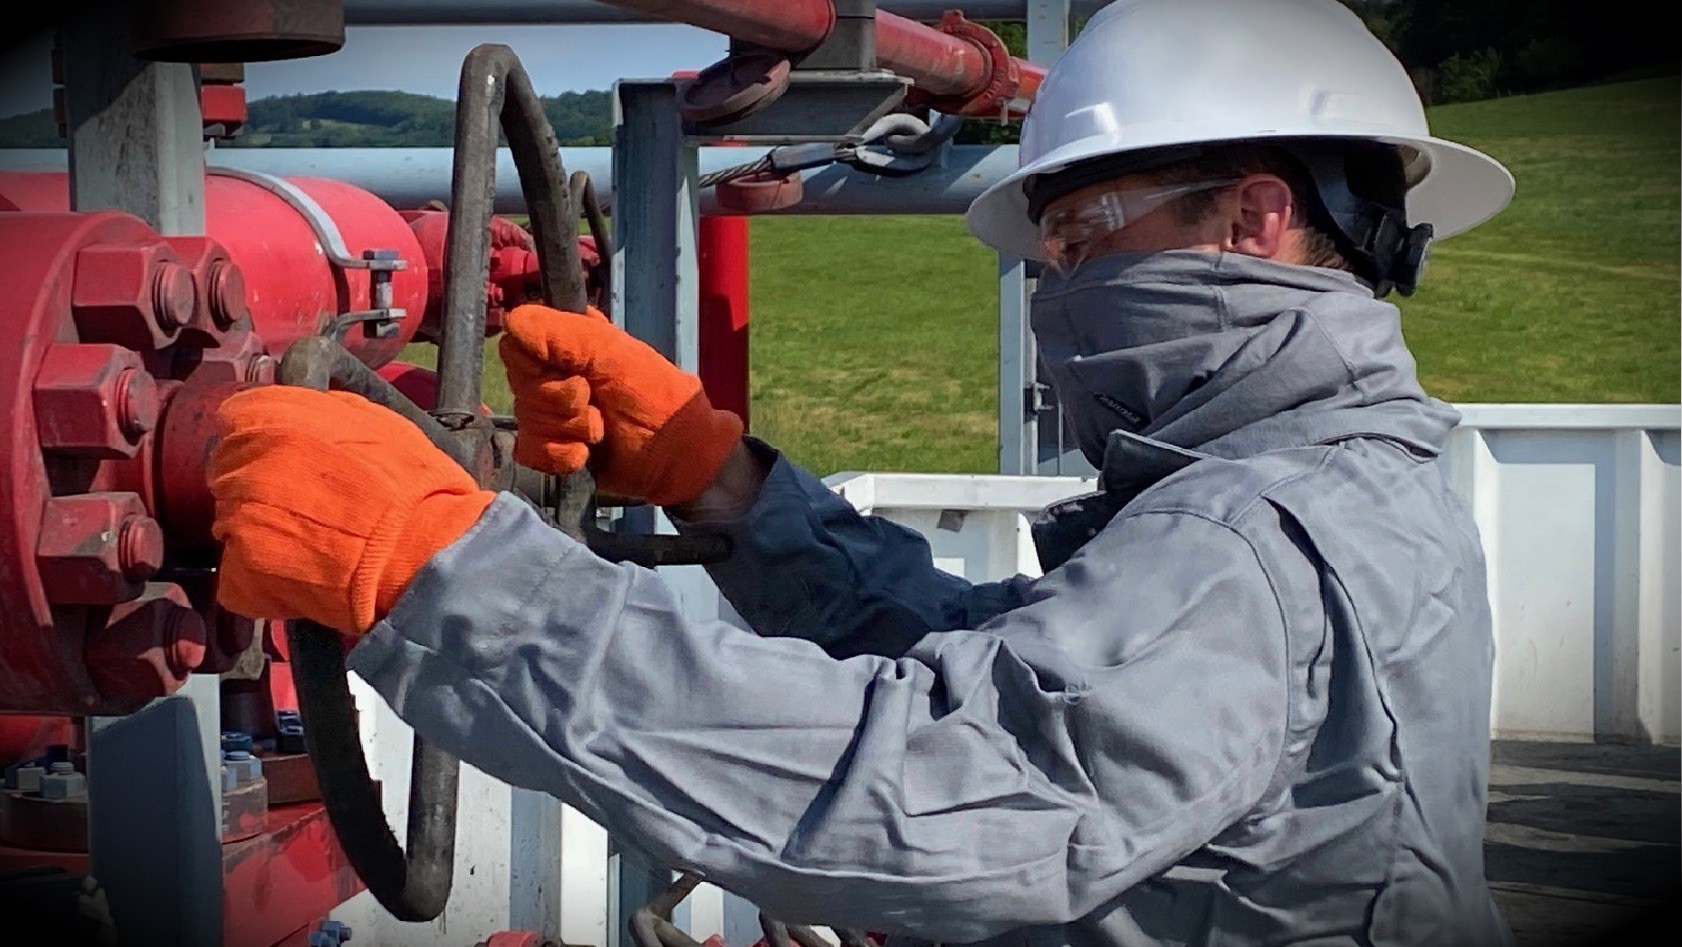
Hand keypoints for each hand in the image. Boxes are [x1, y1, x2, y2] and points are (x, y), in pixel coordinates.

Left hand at [209, 386, 495, 634]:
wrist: (424, 550)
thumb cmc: (412, 484)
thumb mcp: (378, 423)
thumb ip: (329, 412)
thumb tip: (312, 410)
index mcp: (272, 416)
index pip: (238, 419)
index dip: (262, 440)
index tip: (286, 459)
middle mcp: (244, 460)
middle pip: (227, 471)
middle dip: (255, 485)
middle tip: (300, 506)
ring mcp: (236, 517)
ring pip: (229, 523)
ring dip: (259, 532)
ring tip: (306, 544)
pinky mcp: (242, 569)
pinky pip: (237, 573)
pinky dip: (259, 578)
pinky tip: (297, 577)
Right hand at [499, 304, 742, 506]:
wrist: (675, 456)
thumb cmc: (654, 397)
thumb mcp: (613, 354)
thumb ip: (563, 333)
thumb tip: (512, 321)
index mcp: (565, 342)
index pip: (516, 346)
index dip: (539, 365)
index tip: (577, 375)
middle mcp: (551, 374)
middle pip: (520, 386)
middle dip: (563, 402)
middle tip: (598, 406)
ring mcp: (548, 413)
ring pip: (526, 420)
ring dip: (569, 430)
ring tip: (601, 431)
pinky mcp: (549, 449)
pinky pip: (529, 451)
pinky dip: (560, 456)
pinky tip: (586, 455)